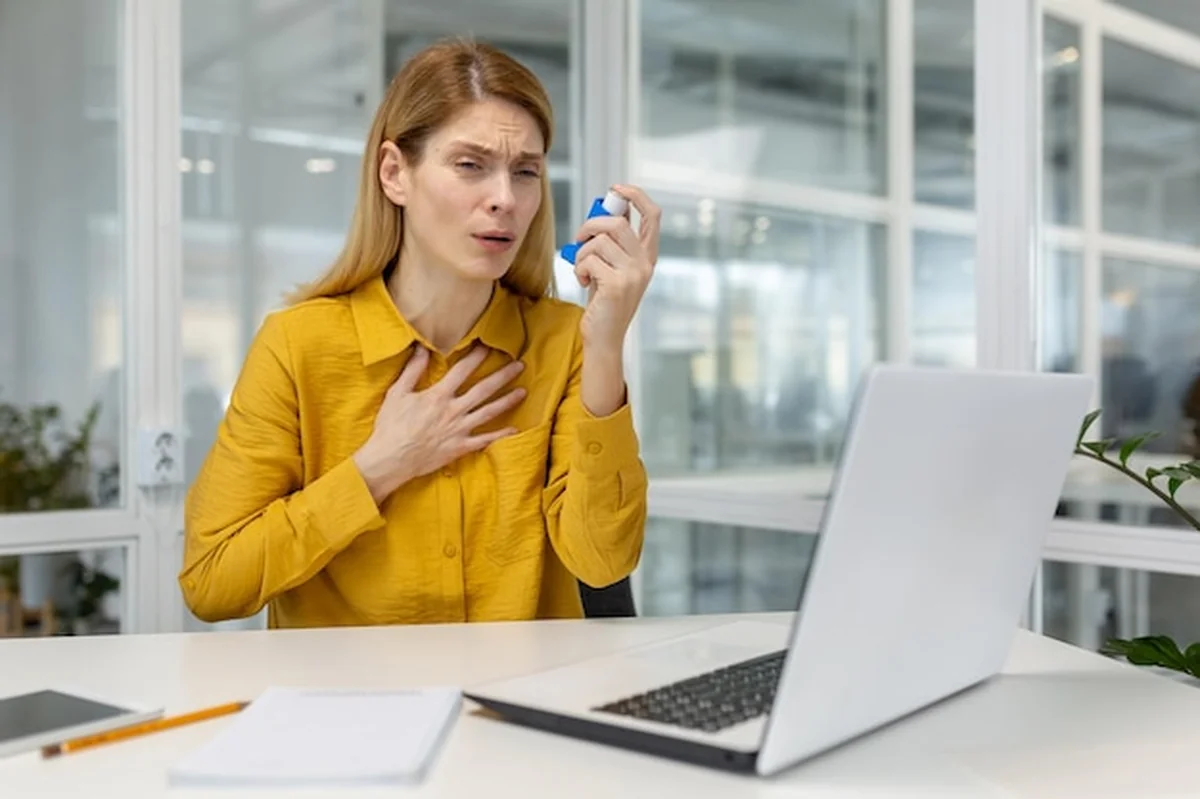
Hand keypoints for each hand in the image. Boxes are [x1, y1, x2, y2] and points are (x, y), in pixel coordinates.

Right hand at [352, 345, 524, 502]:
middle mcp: (453, 410)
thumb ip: (412, 370)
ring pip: (489, 412)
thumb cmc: (391, 426)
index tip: (489, 346)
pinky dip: (501, 435)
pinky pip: (485, 440)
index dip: (477, 356)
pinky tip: (515, 430)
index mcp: (438, 395)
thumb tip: (422, 348)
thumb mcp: (397, 393)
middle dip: (503, 375)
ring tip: (523, 392)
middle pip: (484, 389)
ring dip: (507, 401)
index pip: (462, 370)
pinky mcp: (460, 447)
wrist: (391, 459)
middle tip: (520, 365)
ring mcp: (459, 430)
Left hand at [573, 184, 660, 350]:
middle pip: (617, 223)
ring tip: (581, 269)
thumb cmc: (604, 301)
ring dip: (581, 253)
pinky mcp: (616, 285)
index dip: (636, 195)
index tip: (616, 189)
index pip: (653, 215)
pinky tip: (583, 281)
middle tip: (580, 239)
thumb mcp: (613, 266)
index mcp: (647, 256)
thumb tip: (610, 208)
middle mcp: (645, 264)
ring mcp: (633, 275)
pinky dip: (579, 269)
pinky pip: (589, 260)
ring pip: (599, 241)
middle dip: (590, 225)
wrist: (604, 337)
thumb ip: (614, 241)